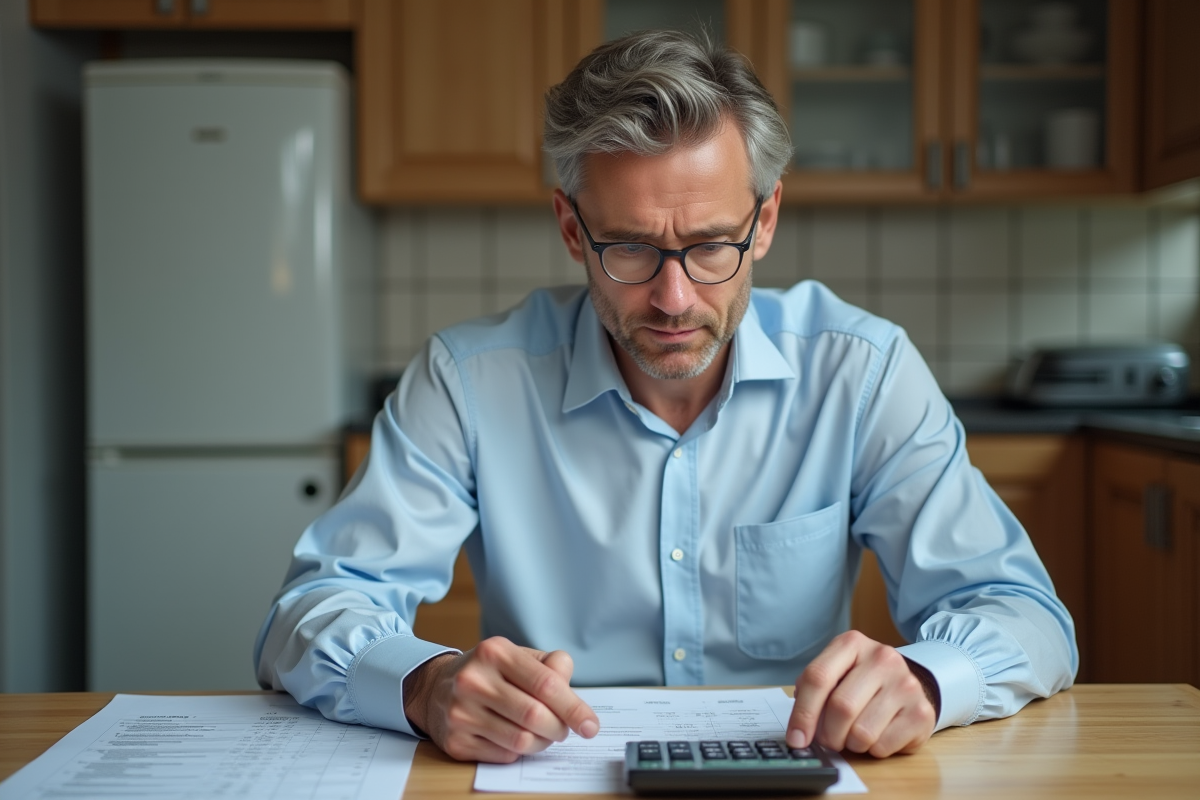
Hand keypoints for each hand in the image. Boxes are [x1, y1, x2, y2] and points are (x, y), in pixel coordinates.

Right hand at [402, 636, 599, 762]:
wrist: (434, 688)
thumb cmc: (488, 673)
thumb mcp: (517, 657)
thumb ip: (551, 666)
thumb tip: (571, 689)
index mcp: (494, 652)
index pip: (546, 684)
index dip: (574, 708)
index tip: (590, 725)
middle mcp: (473, 680)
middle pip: (535, 715)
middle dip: (559, 728)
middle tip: (564, 730)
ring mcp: (460, 712)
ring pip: (521, 740)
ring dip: (542, 742)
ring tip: (542, 733)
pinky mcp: (456, 741)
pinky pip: (504, 755)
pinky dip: (519, 751)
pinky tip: (515, 737)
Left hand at [786, 630, 936, 757]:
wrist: (907, 684)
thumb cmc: (861, 681)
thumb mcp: (835, 673)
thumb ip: (812, 691)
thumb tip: (797, 730)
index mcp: (852, 643)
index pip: (818, 678)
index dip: (802, 713)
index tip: (795, 738)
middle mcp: (882, 658)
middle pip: (841, 707)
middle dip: (828, 734)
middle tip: (829, 740)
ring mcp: (906, 684)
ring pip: (862, 732)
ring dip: (851, 743)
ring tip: (855, 734)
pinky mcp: (921, 712)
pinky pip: (883, 746)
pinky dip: (873, 750)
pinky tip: (878, 735)